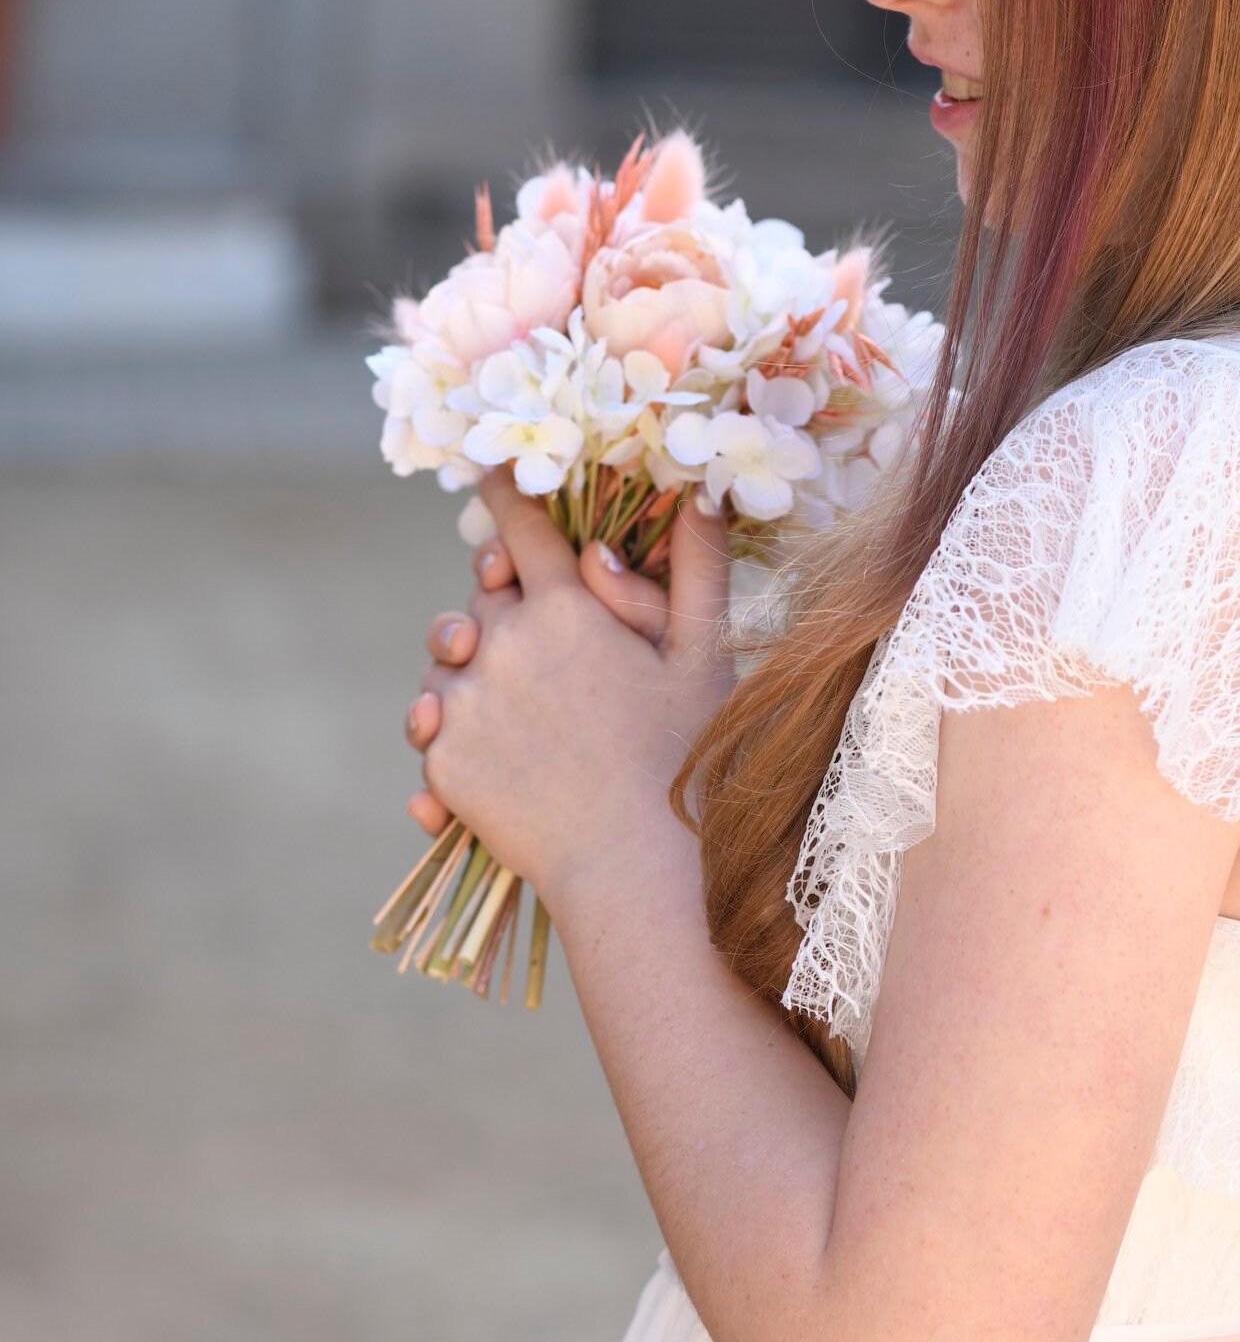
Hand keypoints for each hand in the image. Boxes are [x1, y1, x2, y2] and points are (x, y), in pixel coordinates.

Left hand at [402, 474, 732, 915]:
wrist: (636, 870)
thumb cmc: (686, 761)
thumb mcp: (703, 659)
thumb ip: (695, 570)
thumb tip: (700, 490)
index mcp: (565, 608)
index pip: (520, 526)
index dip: (504, 493)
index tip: (488, 471)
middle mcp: (501, 644)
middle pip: (478, 601)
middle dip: (500, 611)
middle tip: (540, 645)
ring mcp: (463, 704)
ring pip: (447, 667)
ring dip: (472, 678)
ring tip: (520, 717)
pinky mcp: (441, 762)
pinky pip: (434, 729)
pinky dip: (456, 738)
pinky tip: (495, 761)